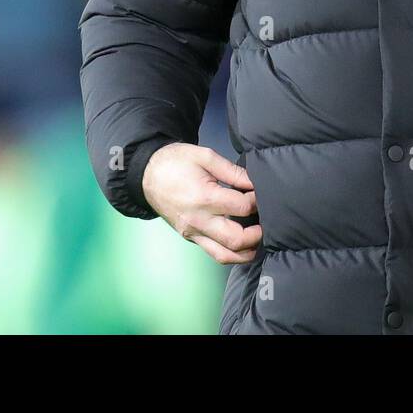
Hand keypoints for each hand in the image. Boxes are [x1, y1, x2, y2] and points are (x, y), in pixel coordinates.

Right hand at [142, 143, 261, 263]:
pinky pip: (214, 253)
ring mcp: (193, 233)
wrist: (146, 175)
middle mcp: (198, 221)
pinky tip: (243, 243)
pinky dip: (231, 252)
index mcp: (204, 197)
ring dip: (246, 251)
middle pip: (236, 239)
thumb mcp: (205, 156)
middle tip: (266, 222)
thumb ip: (233, 171)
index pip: (242, 207)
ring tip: (258, 238)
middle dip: (257, 234)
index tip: (262, 194)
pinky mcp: (190, 238)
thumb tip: (255, 183)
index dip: (257, 201)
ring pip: (225, 255)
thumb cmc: (176, 161)